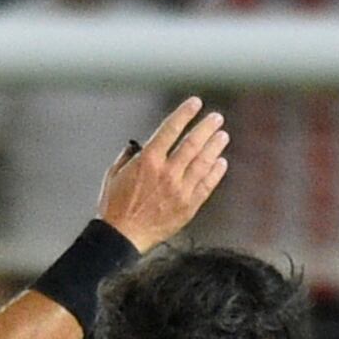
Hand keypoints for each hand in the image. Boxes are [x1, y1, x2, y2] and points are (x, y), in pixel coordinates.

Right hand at [96, 96, 231, 249]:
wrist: (122, 236)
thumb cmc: (115, 205)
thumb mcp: (115, 174)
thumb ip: (129, 156)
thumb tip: (140, 146)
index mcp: (147, 160)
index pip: (171, 129)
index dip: (185, 114)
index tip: (196, 103)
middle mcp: (167, 172)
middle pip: (192, 143)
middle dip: (206, 127)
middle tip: (217, 118)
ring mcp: (180, 190)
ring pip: (203, 163)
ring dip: (215, 147)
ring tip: (223, 135)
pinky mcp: (188, 206)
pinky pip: (206, 186)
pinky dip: (216, 173)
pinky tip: (221, 162)